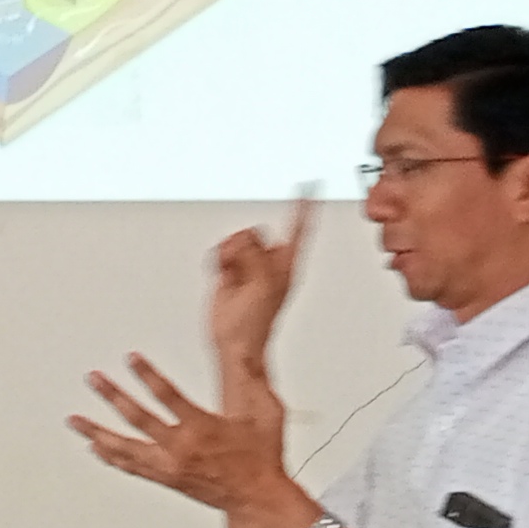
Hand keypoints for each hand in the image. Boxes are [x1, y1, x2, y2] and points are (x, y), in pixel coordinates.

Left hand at [69, 352, 299, 519]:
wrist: (257, 501)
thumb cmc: (261, 459)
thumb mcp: (265, 414)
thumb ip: (253, 381)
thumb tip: (247, 354)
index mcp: (202, 429)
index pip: (168, 396)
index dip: (148, 375)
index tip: (131, 358)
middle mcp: (180, 449)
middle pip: (137, 419)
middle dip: (113, 396)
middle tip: (94, 379)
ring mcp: (169, 467)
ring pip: (124, 447)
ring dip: (97, 431)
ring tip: (75, 420)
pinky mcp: (165, 480)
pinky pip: (130, 467)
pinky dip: (110, 455)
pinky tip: (96, 446)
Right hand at [204, 193, 316, 376]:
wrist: (232, 341)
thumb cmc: (255, 323)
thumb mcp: (263, 283)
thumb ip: (255, 253)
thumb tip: (245, 239)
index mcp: (287, 264)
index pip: (300, 228)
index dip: (304, 207)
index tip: (310, 186)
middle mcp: (269, 262)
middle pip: (255, 231)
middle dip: (244, 245)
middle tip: (244, 267)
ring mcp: (249, 266)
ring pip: (236, 238)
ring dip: (229, 254)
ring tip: (232, 274)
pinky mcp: (230, 270)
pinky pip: (221, 250)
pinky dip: (219, 260)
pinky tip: (223, 275)